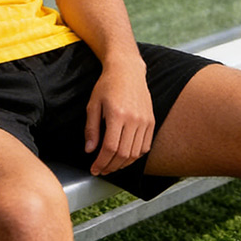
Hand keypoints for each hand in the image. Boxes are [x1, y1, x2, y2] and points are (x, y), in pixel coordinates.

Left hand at [84, 60, 154, 175]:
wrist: (127, 69)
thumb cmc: (107, 84)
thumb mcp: (93, 104)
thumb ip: (91, 129)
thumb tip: (89, 150)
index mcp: (117, 114)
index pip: (110, 148)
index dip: (101, 162)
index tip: (94, 169)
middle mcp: (133, 119)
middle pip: (123, 154)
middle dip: (110, 167)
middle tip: (101, 170)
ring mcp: (145, 120)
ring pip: (136, 154)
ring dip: (123, 165)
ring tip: (112, 166)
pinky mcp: (151, 121)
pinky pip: (145, 146)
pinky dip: (135, 156)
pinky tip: (125, 157)